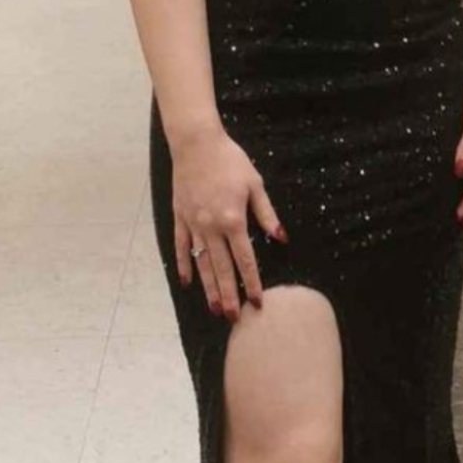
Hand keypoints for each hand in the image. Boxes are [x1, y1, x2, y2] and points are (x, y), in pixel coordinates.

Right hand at [172, 123, 286, 319]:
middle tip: (234, 319)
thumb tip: (282, 238)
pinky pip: (181, 247)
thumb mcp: (255, 185)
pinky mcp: (180, 218)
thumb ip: (267, 214)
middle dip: (229, 295)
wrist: (196, 143)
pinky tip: (187, 283)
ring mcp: (193, 224)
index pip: (245, 259)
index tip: (257, 302)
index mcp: (233, 220)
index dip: (252, 282)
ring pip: (202, 263)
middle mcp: (211, 227)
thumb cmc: (230, 161)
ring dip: (209, 288)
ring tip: (214, 308)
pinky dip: (183, 265)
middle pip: (222, 269)